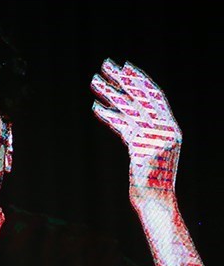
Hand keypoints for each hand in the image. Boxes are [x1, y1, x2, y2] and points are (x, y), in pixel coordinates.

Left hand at [90, 58, 210, 265]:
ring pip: (129, 108)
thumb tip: (120, 116)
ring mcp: (156, 138)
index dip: (140, 80)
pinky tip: (95, 106)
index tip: (125, 67)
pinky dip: (108, 115)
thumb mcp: (145, 153)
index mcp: (171, 128)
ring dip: (109, 92)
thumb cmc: (149, 181)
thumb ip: (138, 134)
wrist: (155, 201)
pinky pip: (123, 126)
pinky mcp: (144, 148)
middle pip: (142, 96)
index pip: (156, 96)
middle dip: (123, 79)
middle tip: (106, 63)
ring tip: (93, 80)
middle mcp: (166, 129)